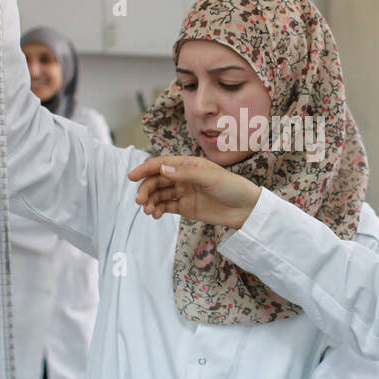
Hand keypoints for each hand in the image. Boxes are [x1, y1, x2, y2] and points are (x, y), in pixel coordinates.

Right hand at [128, 156, 261, 228]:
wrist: (246, 209)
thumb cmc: (232, 187)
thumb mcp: (210, 178)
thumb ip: (186, 174)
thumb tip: (162, 169)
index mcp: (188, 165)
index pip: (161, 164)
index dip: (145, 169)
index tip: (132, 177)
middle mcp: (183, 177)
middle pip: (157, 180)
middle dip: (146, 189)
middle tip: (140, 201)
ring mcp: (184, 192)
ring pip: (160, 194)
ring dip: (151, 201)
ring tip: (149, 211)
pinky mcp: (186, 207)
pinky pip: (167, 207)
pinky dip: (158, 210)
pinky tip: (155, 214)